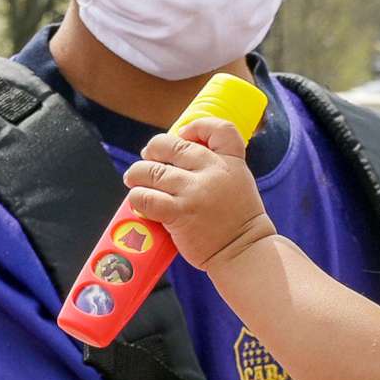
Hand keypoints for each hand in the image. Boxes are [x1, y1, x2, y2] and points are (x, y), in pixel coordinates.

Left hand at [124, 120, 272, 271]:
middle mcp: (213, 172)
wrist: (244, 252)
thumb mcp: (238, 183)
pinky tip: (140, 202)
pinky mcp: (179, 213)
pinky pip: (145, 197)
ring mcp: (195, 192)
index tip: (183, 136)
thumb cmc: (237, 222)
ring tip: (135, 182)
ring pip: (150, 170)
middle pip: (170, 144)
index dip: (195, 127)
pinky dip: (137, 198)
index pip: (218, 128)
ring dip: (137, 176)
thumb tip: (173, 155)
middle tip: (148, 161)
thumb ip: (214, 166)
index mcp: (232, 162)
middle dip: (152, 151)